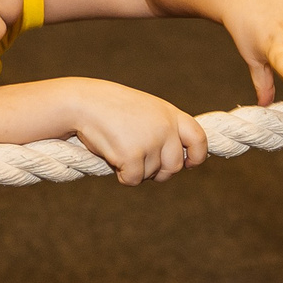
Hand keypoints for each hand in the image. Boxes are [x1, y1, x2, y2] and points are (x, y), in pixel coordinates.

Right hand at [74, 81, 210, 184]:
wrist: (83, 102)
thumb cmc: (112, 109)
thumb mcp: (146, 111)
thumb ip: (164, 129)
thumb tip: (179, 162)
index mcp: (170, 114)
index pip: (199, 139)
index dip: (197, 156)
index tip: (188, 164)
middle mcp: (165, 127)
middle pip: (174, 166)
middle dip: (159, 171)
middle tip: (139, 162)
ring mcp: (150, 141)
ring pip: (151, 175)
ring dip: (136, 170)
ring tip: (119, 147)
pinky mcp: (133, 155)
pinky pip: (134, 180)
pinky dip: (123, 176)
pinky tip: (112, 157)